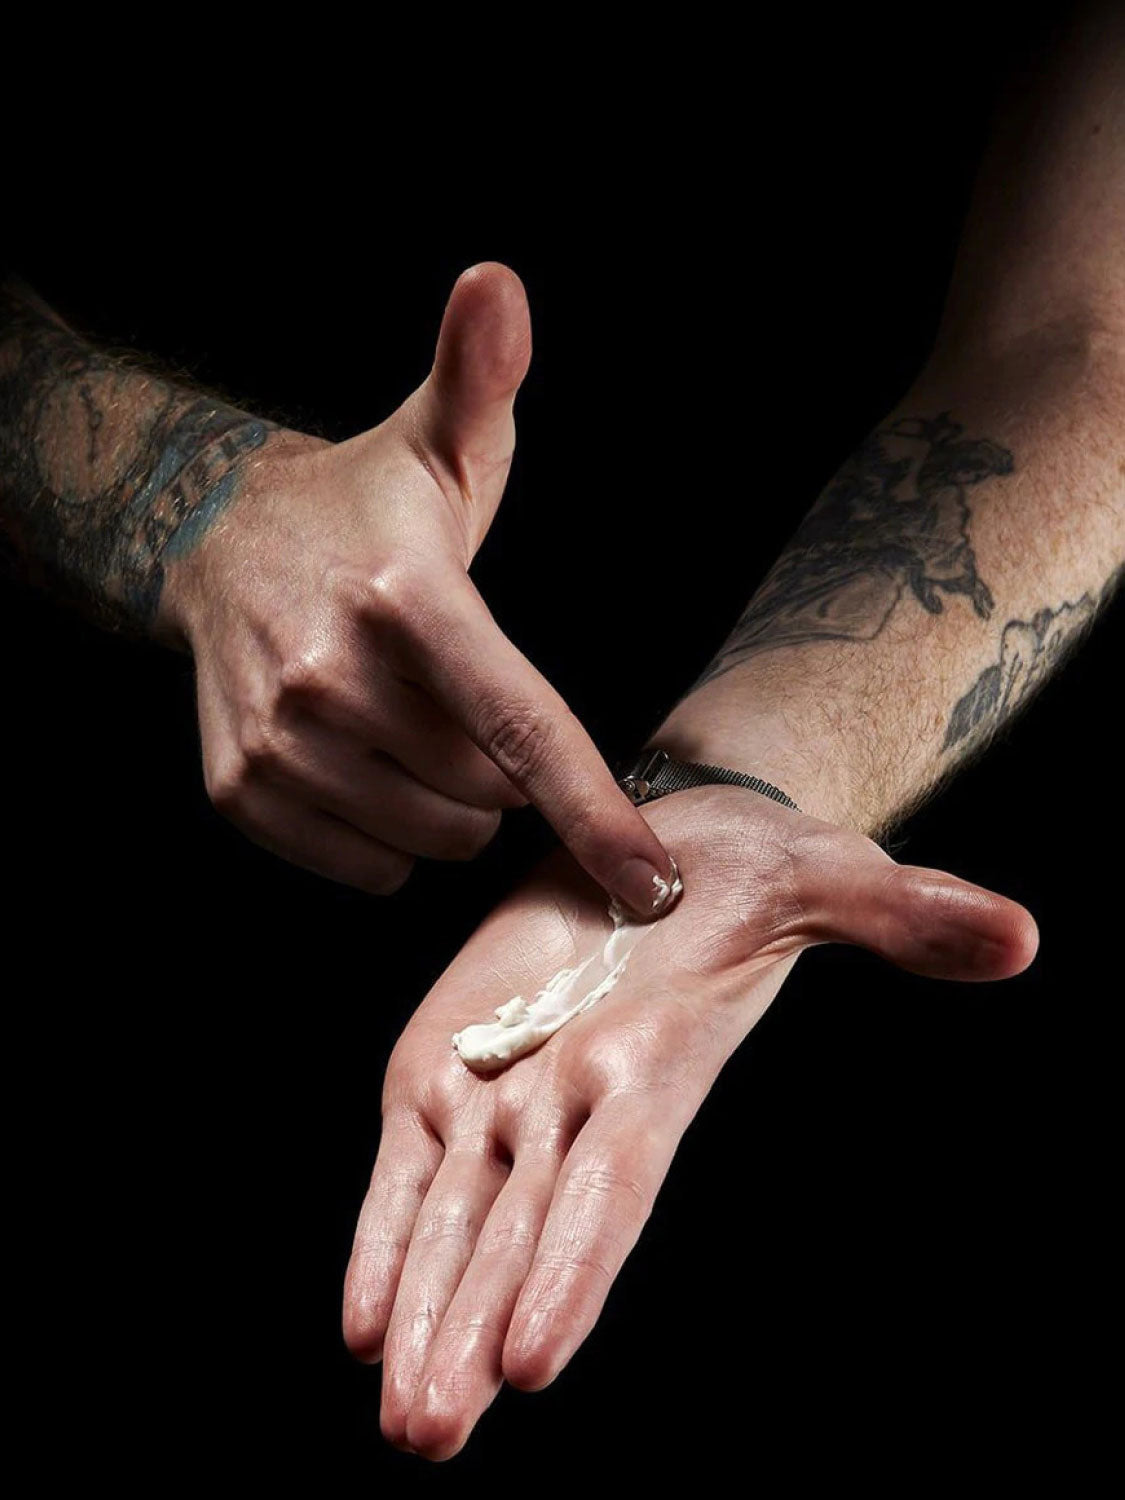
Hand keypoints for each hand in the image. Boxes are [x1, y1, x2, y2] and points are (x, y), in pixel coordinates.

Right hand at [161, 264, 672, 909]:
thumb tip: (499, 283)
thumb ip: (481, 374)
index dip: (594, 812)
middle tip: (471, 705)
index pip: (521, 727)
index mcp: (405, 596)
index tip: (654, 887)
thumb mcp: (436, 439)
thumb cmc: (365, 505)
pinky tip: (372, 767)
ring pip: (427, 841)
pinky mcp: (238, 787)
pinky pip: (362, 868)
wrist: (219, 541)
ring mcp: (277, 740)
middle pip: (484, 797)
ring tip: (422, 732)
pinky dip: (386, 838)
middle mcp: (331, 675)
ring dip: (449, 810)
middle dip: (505, 776)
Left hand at [342, 786, 1037, 1457]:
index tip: (532, 1360)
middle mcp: (576, 1099)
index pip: (614, 1184)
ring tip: (403, 1419)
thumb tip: (1018, 935)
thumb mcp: (831, 878)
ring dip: (425, 1314)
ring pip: (455, 1215)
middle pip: (521, 1229)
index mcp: (655, 1067)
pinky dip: (385, 1236)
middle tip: (432, 1435)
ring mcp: (506, 1088)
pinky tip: (362, 1325)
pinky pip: (410, 1163)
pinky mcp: (448, 1060)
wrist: (676, 849)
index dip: (576, 1265)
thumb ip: (905, 915)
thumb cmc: (759, 873)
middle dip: (475, 1330)